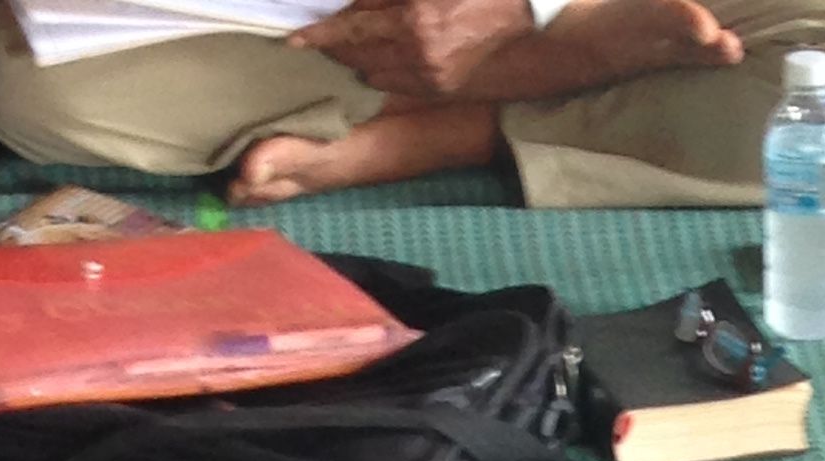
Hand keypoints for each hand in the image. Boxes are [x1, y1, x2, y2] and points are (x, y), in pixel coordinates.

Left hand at [297, 0, 531, 95]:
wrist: (529, 13)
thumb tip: (357, 8)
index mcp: (414, 21)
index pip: (352, 30)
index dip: (320, 36)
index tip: (295, 41)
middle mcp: (419, 55)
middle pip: (358, 57)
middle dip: (336, 48)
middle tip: (319, 41)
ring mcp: (432, 77)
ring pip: (375, 75)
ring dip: (358, 61)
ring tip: (348, 48)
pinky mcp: (444, 88)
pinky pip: (398, 84)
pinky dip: (383, 72)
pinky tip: (379, 61)